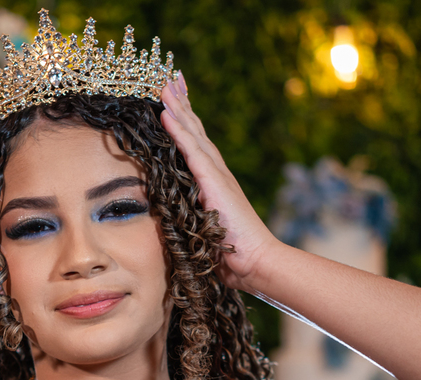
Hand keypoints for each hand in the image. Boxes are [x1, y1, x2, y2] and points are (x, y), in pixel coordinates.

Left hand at [159, 74, 279, 290]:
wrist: (255, 262)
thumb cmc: (232, 251)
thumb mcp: (205, 227)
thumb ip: (192, 214)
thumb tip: (175, 214)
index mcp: (212, 181)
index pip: (195, 143)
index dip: (183, 120)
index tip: (172, 98)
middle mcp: (215, 172)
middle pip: (195, 130)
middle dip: (182, 103)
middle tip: (170, 77)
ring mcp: (216, 175)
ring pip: (193, 134)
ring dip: (178, 108)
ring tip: (165, 85)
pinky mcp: (214, 184)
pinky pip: (191, 152)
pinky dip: (179, 131)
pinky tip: (167, 114)